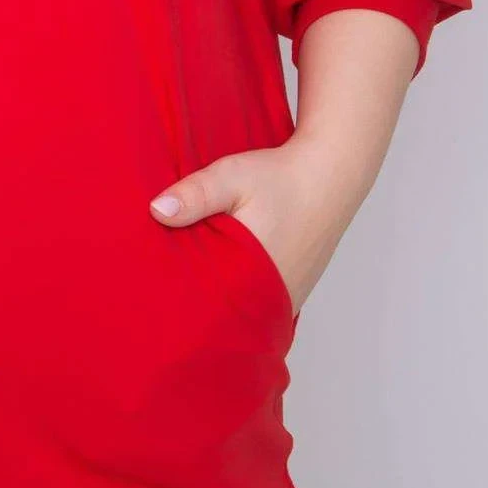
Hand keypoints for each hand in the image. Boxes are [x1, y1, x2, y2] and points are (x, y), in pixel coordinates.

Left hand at [146, 139, 365, 315]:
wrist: (330, 173)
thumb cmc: (281, 176)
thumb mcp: (230, 177)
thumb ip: (195, 195)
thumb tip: (156, 212)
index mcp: (254, 276)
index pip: (210, 310)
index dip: (183, 306)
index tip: (157, 301)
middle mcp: (275, 294)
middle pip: (226, 314)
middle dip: (198, 308)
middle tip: (164, 299)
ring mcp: (288, 295)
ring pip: (244, 309)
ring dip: (221, 301)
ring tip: (188, 290)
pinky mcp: (294, 286)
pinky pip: (260, 300)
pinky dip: (241, 293)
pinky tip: (223, 279)